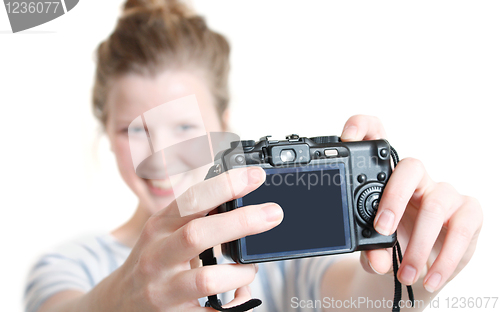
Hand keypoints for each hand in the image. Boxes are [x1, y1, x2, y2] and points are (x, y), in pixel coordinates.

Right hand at [115, 167, 282, 310]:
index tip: (255, 176)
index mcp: (158, 227)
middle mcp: (157, 256)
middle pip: (198, 233)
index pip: (191, 200)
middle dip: (241, 221)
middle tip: (274, 213)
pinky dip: (237, 301)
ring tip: (249, 268)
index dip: (225, 185)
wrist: (117, 303)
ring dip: (240, 271)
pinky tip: (240, 293)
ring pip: (208, 279)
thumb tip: (241, 198)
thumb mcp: (163, 232)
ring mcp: (163, 290)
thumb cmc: (151, 260)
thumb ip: (194, 216)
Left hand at [341, 115, 482, 292]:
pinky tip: (430, 277)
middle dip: (394, 199)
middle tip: (381, 229)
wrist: (421, 269)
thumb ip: (372, 250)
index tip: (349, 137)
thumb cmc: (394, 245)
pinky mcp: (469, 212)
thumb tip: (377, 261)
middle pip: (410, 168)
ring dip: (418, 244)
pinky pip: (462, 229)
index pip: (378, 136)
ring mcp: (444, 193)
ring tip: (404, 273)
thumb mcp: (376, 247)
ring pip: (436, 204)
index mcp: (386, 176)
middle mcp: (416, 178)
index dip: (364, 127)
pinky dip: (443, 259)